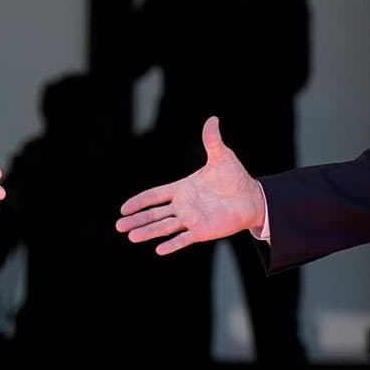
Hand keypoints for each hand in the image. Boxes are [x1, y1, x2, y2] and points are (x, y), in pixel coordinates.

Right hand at [115, 117, 265, 253]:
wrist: (251, 198)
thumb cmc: (234, 178)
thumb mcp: (222, 157)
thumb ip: (212, 141)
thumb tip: (213, 119)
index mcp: (182, 189)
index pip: (155, 195)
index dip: (140, 201)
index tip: (123, 208)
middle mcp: (183, 206)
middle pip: (154, 214)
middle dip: (137, 219)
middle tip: (118, 225)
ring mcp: (191, 219)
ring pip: (164, 227)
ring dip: (148, 232)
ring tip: (131, 237)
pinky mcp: (201, 231)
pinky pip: (184, 239)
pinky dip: (172, 244)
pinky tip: (159, 250)